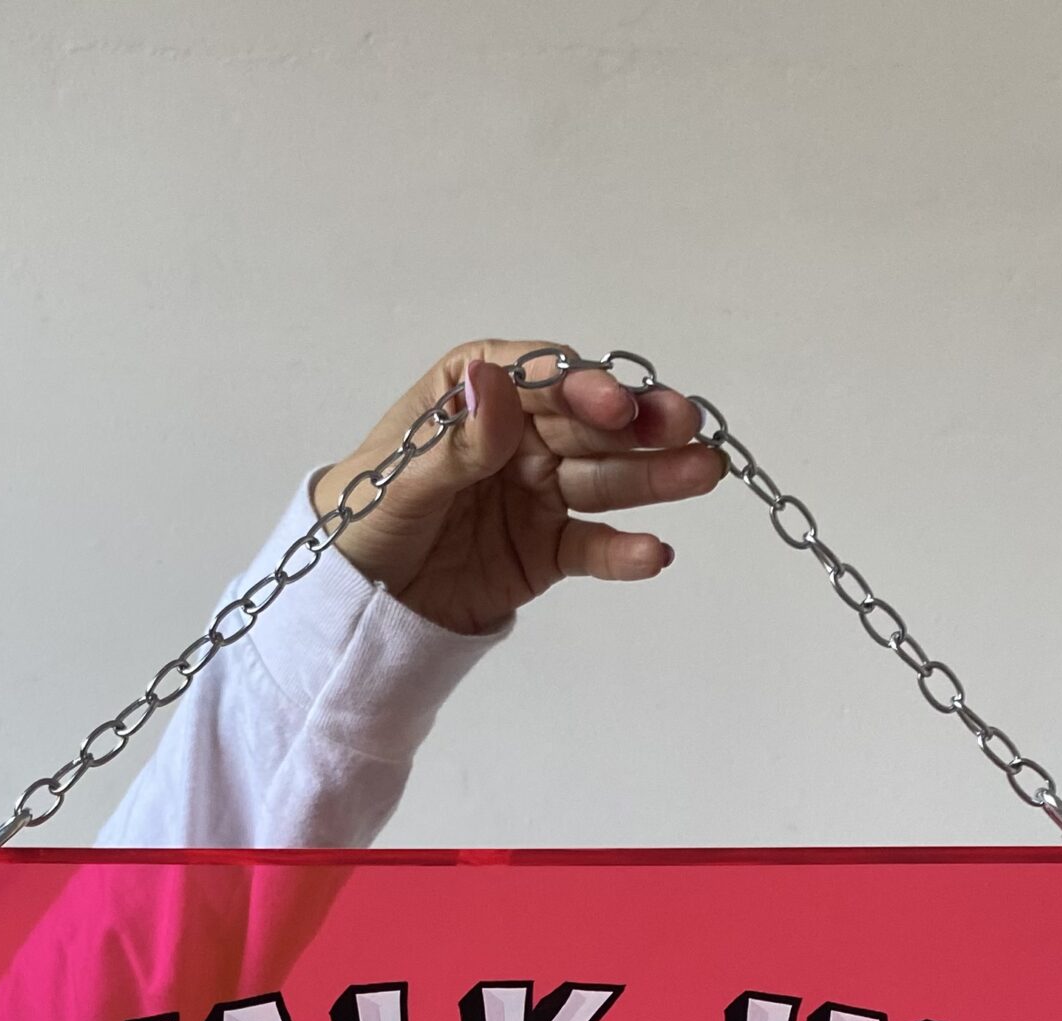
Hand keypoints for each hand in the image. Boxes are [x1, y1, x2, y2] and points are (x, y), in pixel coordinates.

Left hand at [312, 340, 725, 633]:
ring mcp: (540, 492)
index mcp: (475, 394)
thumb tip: (499, 386)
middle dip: (639, 425)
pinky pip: (592, 547)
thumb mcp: (401, 481)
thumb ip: (456, 443)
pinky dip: (623, 553)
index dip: (580, 387)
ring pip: (604, 479)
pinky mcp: (549, 550)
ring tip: (703, 473)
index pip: (539, 380)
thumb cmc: (365, 519)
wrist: (358, 600)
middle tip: (688, 425)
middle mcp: (519, 433)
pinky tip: (654, 554)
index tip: (612, 405)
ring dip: (654, 477)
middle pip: (588, 425)